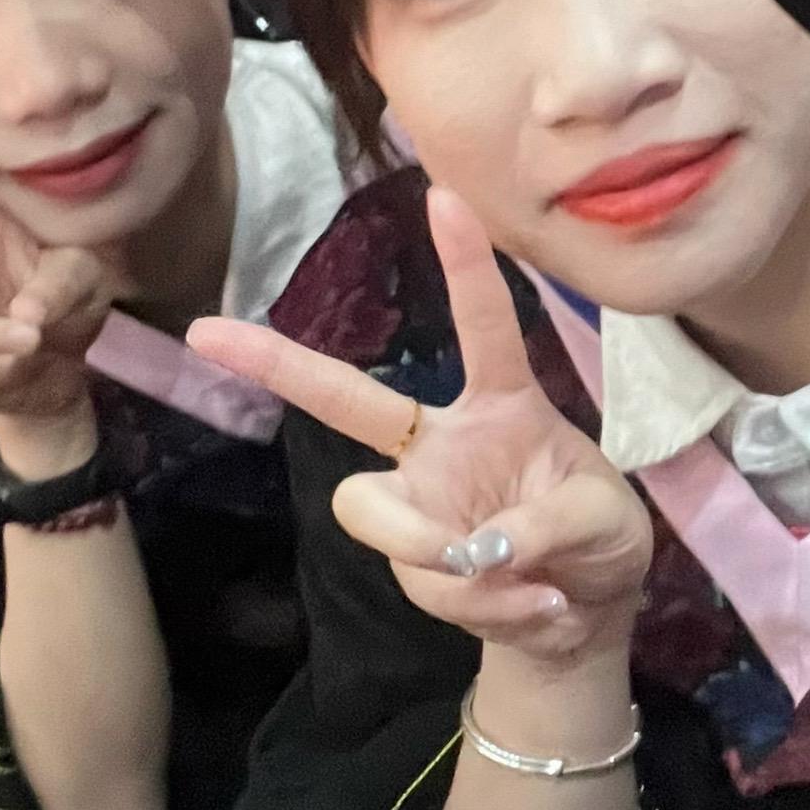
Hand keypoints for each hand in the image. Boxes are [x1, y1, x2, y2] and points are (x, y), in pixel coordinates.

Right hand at [190, 186, 651, 660]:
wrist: (586, 614)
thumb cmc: (599, 539)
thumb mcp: (604, 521)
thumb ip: (547, 525)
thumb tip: (477, 550)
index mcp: (503, 404)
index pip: (483, 326)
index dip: (465, 264)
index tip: (443, 195)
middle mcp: (442, 444)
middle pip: (347, 399)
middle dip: (276, 364)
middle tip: (205, 331)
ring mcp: (418, 503)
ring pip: (378, 514)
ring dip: (450, 559)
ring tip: (534, 583)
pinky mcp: (415, 563)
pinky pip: (427, 583)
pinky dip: (487, 606)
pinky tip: (537, 607)